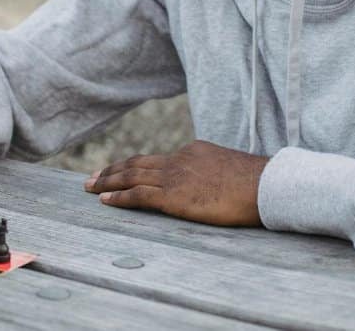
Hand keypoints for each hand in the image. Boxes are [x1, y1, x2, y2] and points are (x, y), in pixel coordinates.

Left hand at [83, 140, 269, 226]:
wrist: (265, 185)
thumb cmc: (257, 183)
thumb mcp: (230, 171)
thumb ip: (214, 174)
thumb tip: (212, 185)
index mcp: (193, 152)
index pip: (157, 159)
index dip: (135, 165)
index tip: (120, 171)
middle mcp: (179, 160)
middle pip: (137, 163)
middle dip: (112, 170)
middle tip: (92, 177)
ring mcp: (176, 177)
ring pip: (131, 176)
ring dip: (107, 182)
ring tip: (89, 188)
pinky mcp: (174, 196)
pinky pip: (138, 195)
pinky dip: (118, 198)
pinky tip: (105, 201)